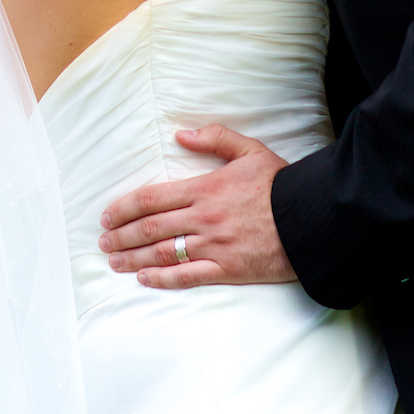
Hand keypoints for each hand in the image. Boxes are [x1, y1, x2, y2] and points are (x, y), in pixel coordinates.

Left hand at [98, 125, 294, 289]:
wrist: (309, 219)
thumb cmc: (279, 183)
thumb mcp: (249, 149)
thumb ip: (215, 138)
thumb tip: (180, 133)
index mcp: (205, 188)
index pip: (153, 197)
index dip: (125, 207)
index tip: (107, 214)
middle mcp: (203, 218)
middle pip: (151, 227)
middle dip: (122, 235)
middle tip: (103, 241)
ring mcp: (214, 245)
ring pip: (163, 253)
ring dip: (134, 258)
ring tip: (114, 261)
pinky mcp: (227, 269)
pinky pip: (188, 276)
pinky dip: (163, 279)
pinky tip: (145, 279)